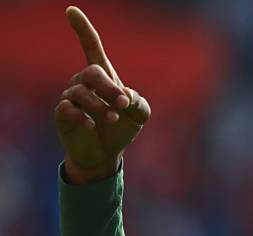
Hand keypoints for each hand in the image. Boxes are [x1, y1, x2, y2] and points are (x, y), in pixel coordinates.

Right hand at [55, 6, 150, 183]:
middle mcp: (83, 82)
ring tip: (113, 118)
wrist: (106, 155)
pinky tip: (91, 125)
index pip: (90, 46)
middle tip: (123, 104)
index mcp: (103, 76)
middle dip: (109, 87)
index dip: (82, 28)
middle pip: (92, 72)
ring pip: (82, 92)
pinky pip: (68, 108)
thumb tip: (126, 95)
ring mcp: (71, 97)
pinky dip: (83, 116)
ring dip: (101, 106)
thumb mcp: (140, 115)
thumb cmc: (122, 128)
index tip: (71, 10)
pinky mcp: (63, 114)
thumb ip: (140, 102)